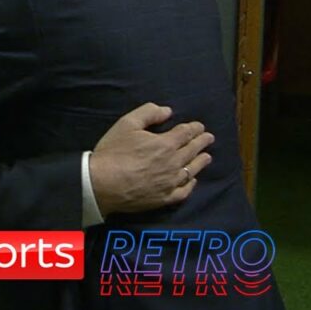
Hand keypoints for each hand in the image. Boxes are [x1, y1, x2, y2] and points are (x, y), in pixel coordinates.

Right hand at [89, 103, 213, 215]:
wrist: (101, 184)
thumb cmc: (113, 152)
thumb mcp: (127, 123)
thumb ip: (149, 113)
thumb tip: (167, 111)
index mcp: (166, 144)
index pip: (187, 133)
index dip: (195, 128)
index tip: (200, 126)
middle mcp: (173, 163)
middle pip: (193, 150)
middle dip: (202, 142)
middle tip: (209, 138)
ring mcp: (170, 183)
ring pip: (192, 170)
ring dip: (201, 161)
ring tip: (207, 157)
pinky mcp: (164, 198)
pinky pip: (184, 191)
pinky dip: (191, 185)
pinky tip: (193, 181)